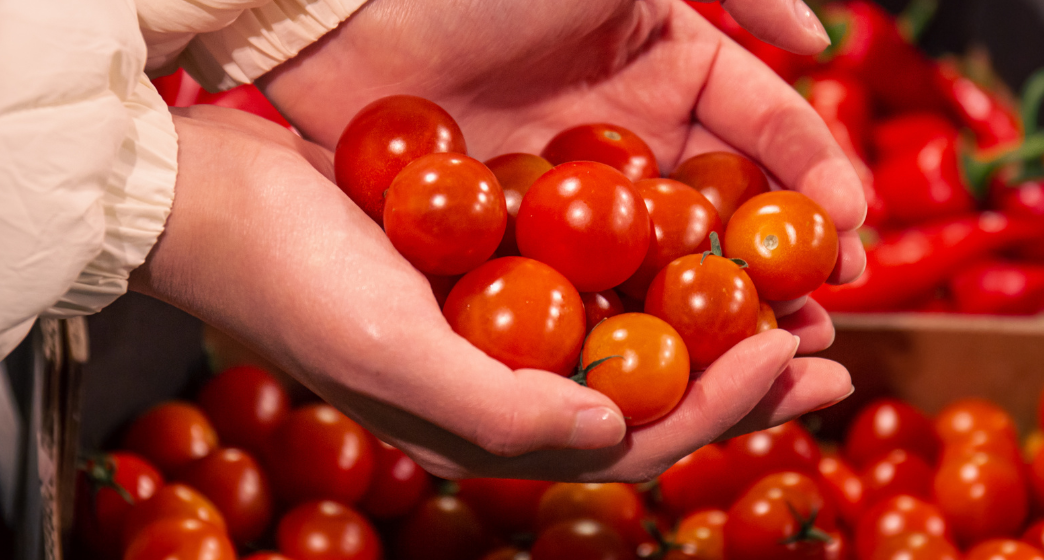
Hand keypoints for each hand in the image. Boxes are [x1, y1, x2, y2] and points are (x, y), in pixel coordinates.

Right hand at [135, 105, 851, 481]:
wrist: (215, 198)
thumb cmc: (289, 281)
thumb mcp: (389, 356)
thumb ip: (500, 410)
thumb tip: (618, 434)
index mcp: (487, 428)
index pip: (630, 443)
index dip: (718, 410)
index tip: (784, 357)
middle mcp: (508, 386)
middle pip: (655, 400)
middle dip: (746, 383)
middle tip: (829, 354)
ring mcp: (505, 328)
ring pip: (639, 338)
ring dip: (718, 324)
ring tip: (793, 303)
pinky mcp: (497, 269)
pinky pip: (602, 277)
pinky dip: (663, 266)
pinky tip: (704, 236)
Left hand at [260, 0, 866, 343]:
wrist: (345, 11)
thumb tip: (824, 42)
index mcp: (671, 67)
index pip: (767, 132)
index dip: (818, 183)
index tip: (854, 238)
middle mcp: (631, 135)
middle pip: (727, 213)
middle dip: (780, 271)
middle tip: (821, 327)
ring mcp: (572, 191)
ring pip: (662, 263)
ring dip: (715, 315)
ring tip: (761, 364)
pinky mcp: (515, 232)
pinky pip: (582, 287)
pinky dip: (622, 325)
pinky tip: (657, 367)